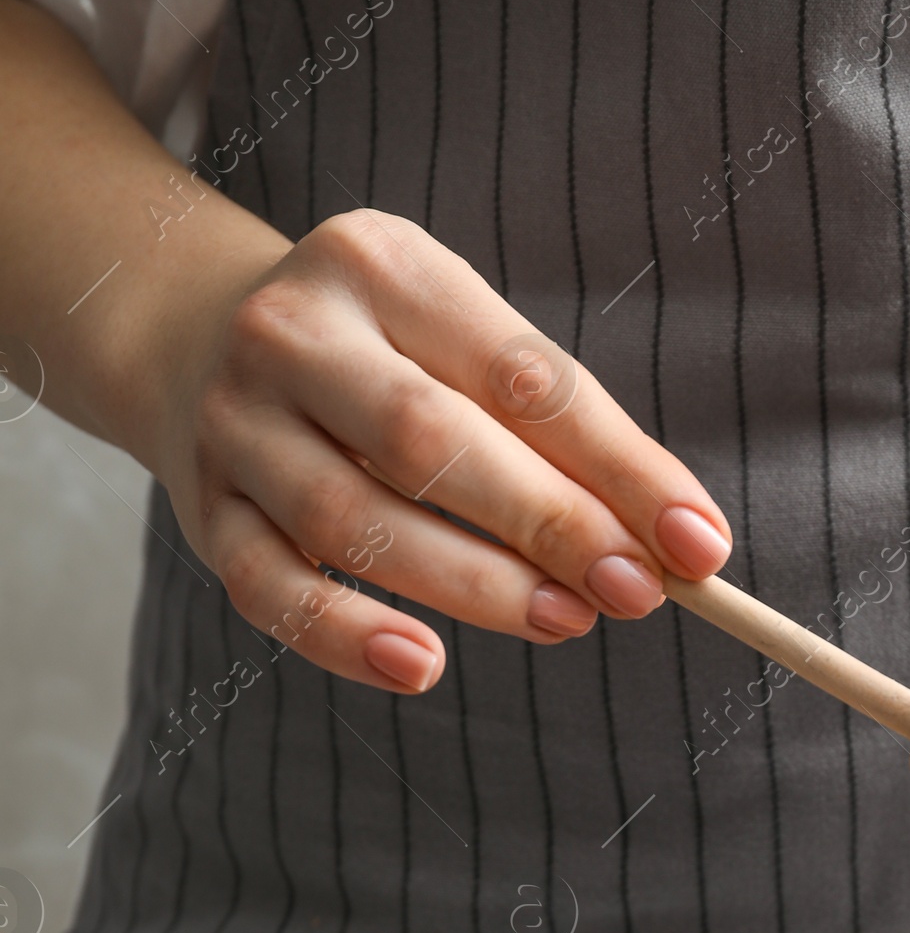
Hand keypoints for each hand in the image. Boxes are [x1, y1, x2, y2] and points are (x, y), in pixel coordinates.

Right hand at [145, 209, 730, 690]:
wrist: (189, 330)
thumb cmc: (380, 354)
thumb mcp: (463, 344)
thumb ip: (560, 434)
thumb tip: (677, 543)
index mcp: (382, 268)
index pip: (521, 375)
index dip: (619, 467)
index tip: (697, 544)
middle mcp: (295, 334)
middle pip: (427, 439)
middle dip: (546, 523)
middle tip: (634, 593)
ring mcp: (238, 424)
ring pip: (353, 518)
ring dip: (470, 583)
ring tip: (563, 622)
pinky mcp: (204, 513)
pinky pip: (273, 591)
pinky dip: (347, 634)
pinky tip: (420, 665)